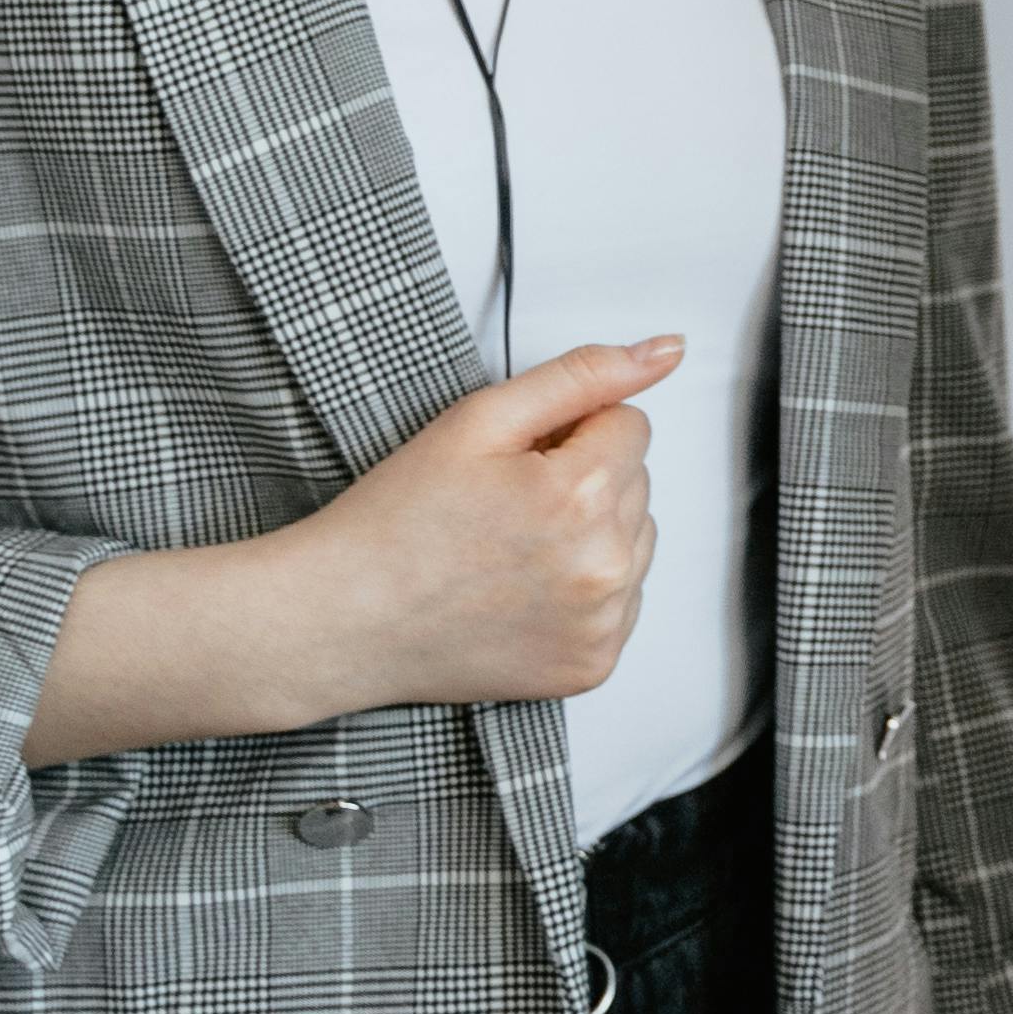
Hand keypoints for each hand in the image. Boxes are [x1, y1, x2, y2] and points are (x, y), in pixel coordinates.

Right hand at [290, 337, 678, 709]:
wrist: (344, 619)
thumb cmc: (399, 519)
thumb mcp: (480, 419)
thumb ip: (583, 375)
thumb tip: (668, 349)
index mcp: (581, 495)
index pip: (630, 425)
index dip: (570, 432)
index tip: (516, 461)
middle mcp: (604, 566)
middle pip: (637, 482)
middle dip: (583, 480)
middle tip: (503, 505)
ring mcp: (602, 623)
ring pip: (637, 540)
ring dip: (592, 533)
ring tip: (511, 548)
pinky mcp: (594, 663)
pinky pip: (623, 600)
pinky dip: (586, 590)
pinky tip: (523, 591)